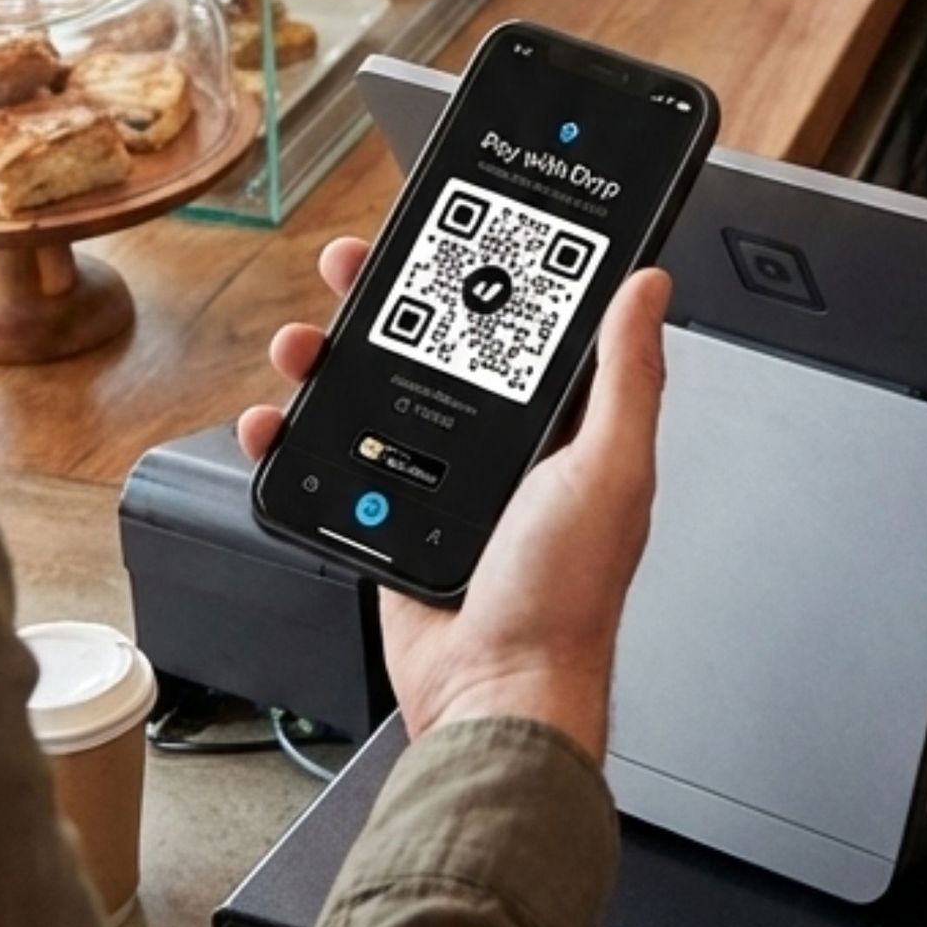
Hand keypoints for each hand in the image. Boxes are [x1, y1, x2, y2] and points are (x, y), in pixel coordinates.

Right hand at [238, 242, 670, 762]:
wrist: (494, 696)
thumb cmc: (564, 600)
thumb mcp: (611, 471)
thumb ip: (628, 377)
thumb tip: (651, 288)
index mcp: (560, 426)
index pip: (517, 325)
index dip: (481, 272)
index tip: (448, 231)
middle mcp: (499, 446)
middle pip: (432, 347)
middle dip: (387, 301)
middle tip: (351, 268)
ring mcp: (437, 481)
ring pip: (371, 395)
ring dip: (328, 361)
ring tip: (303, 344)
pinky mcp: (387, 519)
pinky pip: (331, 464)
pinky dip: (293, 438)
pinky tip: (276, 422)